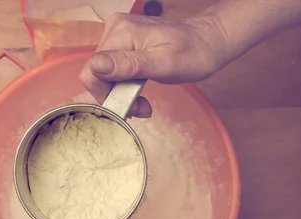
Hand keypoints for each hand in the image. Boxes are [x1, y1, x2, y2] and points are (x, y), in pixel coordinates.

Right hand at [79, 13, 228, 116]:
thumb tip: (96, 66)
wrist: (208, 42)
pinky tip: (139, 92)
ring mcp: (118, 34)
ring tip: (143, 103)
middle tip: (141, 107)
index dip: (105, 95)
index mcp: (121, 32)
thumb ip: (129, 65)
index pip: (92, 70)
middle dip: (116, 96)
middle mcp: (114, 29)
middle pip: (96, 73)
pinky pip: (112, 69)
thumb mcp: (164, 64)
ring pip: (103, 74)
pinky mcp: (123, 42)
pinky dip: (124, 86)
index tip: (129, 107)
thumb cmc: (193, 54)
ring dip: (121, 94)